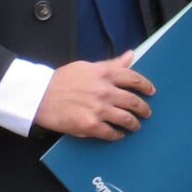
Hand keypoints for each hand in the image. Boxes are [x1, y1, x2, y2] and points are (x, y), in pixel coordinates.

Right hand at [35, 54, 154, 140]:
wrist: (39, 96)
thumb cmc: (61, 80)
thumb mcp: (87, 66)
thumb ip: (111, 64)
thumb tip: (131, 55)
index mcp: (105, 74)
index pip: (134, 79)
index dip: (146, 86)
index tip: (151, 92)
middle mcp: (105, 91)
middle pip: (133, 101)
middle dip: (143, 109)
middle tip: (146, 113)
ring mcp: (99, 109)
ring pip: (126, 119)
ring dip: (134, 124)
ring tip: (135, 126)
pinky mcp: (90, 125)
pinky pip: (111, 133)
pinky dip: (117, 135)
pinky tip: (118, 135)